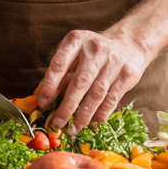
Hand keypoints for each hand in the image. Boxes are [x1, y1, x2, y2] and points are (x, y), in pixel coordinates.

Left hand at [36, 28, 151, 128]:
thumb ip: (59, 73)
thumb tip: (39, 96)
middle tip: (57, 123)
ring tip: (75, 128)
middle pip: (80, 82)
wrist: (128, 43)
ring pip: (97, 93)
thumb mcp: (73, 53)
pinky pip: (112, 98)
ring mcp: (113, 61)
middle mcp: (95, 49)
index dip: (49, 85)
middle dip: (67, 106)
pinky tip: (93, 122)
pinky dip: (101, 113)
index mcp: (76, 40)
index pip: (60, 64)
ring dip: (84, 115)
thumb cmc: (92, 52)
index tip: (42, 104)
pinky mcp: (127, 74)